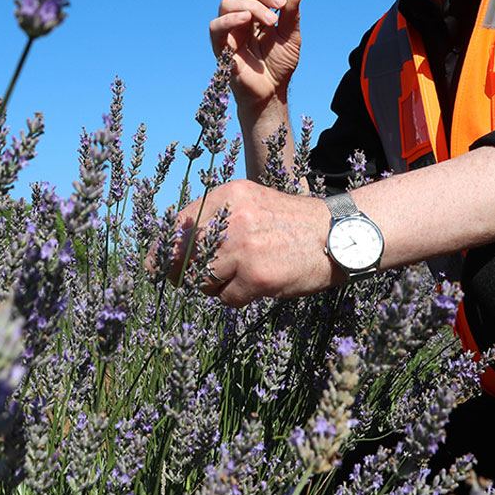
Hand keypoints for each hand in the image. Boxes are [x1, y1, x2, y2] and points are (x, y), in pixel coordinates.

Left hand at [173, 179, 338, 306]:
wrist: (339, 235)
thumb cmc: (292, 223)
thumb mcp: (252, 203)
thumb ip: (217, 218)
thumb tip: (171, 245)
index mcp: (228, 195)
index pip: (178, 224)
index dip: (163, 248)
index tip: (154, 264)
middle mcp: (232, 218)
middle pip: (183, 255)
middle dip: (181, 272)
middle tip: (183, 280)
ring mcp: (244, 248)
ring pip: (202, 279)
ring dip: (213, 285)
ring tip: (238, 277)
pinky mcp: (257, 277)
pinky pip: (226, 299)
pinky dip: (236, 298)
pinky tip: (256, 285)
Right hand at [209, 0, 302, 111]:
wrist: (271, 93)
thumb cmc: (279, 65)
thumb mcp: (291, 36)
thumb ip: (292, 13)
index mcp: (255, 11)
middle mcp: (239, 17)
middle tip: (280, 3)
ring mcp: (229, 30)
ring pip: (227, 2)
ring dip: (252, 5)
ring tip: (271, 20)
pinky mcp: (221, 47)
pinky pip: (216, 26)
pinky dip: (230, 19)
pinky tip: (247, 19)